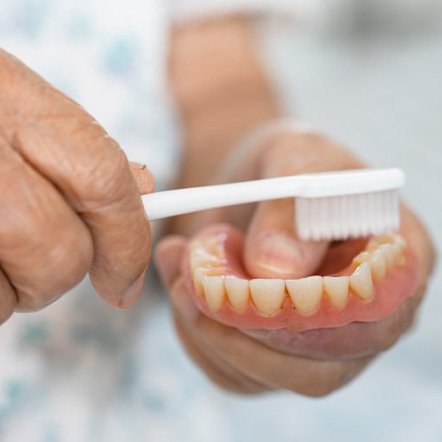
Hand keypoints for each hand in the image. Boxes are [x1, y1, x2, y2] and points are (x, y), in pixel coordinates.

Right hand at [0, 49, 153, 323]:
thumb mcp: (21, 108)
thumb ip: (83, 153)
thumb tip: (143, 189)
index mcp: (17, 104)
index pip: (105, 181)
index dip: (128, 243)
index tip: (127, 283)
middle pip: (60, 253)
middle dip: (61, 273)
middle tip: (41, 264)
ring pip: (7, 295)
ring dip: (9, 287)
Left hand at [156, 129, 434, 395]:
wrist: (254, 186)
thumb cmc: (288, 166)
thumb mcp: (295, 158)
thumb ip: (290, 205)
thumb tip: (276, 269)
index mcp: (393, 265)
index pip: (377, 315)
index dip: (316, 314)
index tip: (255, 283)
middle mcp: (360, 317)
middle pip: (319, 368)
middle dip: (245, 329)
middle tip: (194, 278)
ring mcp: (315, 343)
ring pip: (266, 375)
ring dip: (209, 328)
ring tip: (181, 261)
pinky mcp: (270, 353)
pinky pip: (231, 371)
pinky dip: (194, 334)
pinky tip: (181, 282)